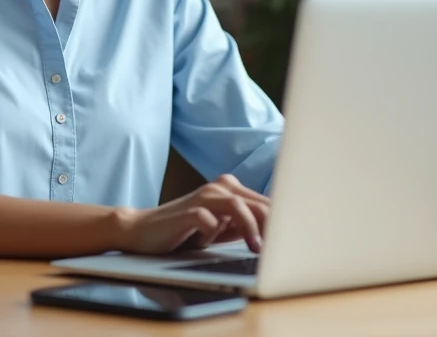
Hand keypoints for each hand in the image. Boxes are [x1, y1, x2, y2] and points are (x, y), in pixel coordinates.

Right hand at [112, 174, 269, 254]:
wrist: (144, 231)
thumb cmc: (186, 232)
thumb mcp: (222, 229)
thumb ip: (245, 226)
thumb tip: (277, 235)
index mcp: (231, 190)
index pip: (266, 203)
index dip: (282, 221)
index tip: (292, 240)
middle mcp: (219, 188)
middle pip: (258, 202)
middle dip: (273, 226)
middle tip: (280, 248)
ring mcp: (203, 197)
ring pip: (238, 206)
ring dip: (251, 228)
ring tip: (256, 249)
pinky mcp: (188, 211)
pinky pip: (209, 220)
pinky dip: (214, 233)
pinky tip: (209, 243)